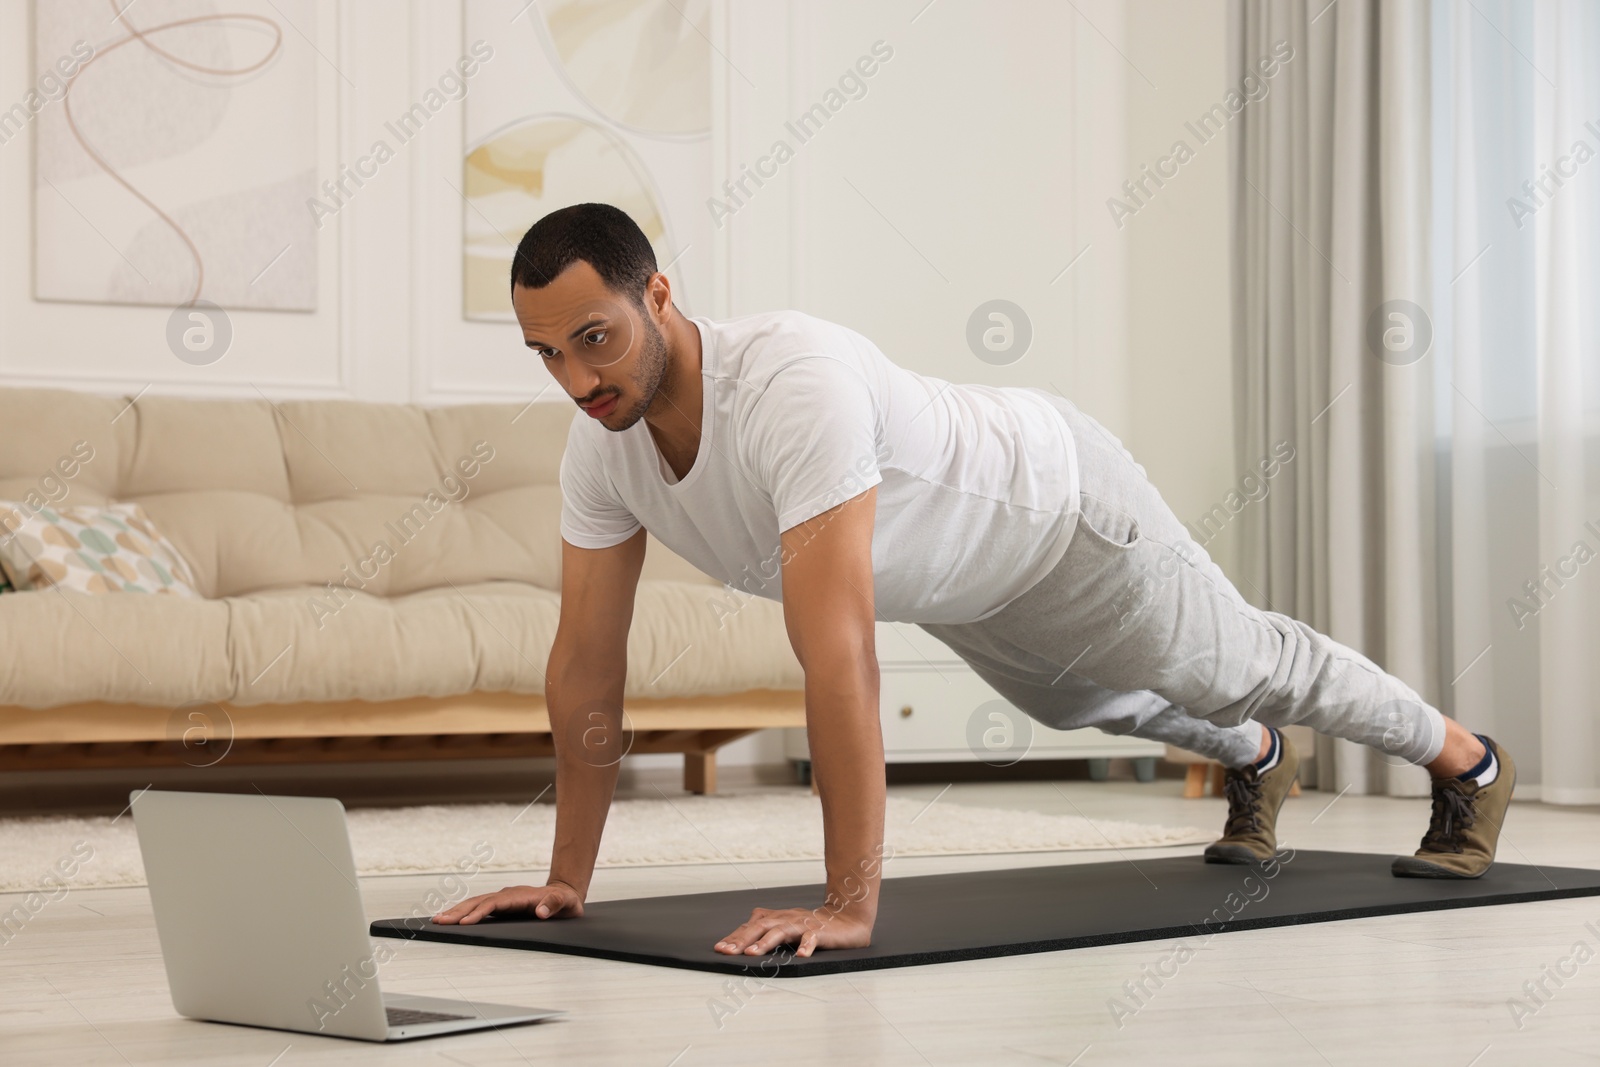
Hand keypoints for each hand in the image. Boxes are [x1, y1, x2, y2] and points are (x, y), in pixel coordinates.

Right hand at [431, 881, 583, 924]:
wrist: (565, 893)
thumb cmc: (565, 901)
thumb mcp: (566, 903)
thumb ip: (555, 905)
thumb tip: (541, 913)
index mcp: (520, 896)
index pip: (495, 903)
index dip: (479, 912)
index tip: (465, 922)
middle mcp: (508, 895)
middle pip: (479, 901)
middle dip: (459, 911)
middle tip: (440, 921)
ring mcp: (504, 899)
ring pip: (476, 903)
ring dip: (457, 911)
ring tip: (438, 919)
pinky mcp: (502, 905)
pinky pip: (480, 907)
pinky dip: (464, 912)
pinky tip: (452, 918)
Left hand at [713, 905, 873, 957]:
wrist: (846, 920)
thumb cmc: (811, 926)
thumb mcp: (785, 926)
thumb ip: (765, 930)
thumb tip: (740, 939)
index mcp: (777, 918)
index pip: (751, 926)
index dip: (735, 937)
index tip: (719, 948)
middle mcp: (787, 918)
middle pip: (761, 926)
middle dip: (743, 939)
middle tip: (728, 951)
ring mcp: (803, 924)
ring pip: (782, 931)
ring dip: (766, 942)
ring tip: (753, 953)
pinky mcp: (820, 931)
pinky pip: (813, 938)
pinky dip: (807, 946)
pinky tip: (801, 956)